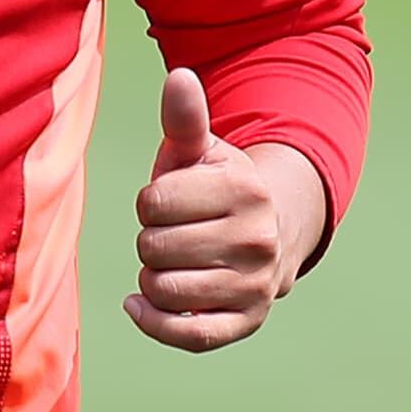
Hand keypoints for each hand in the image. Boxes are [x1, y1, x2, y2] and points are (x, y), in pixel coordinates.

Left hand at [121, 69, 323, 353]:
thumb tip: (178, 76)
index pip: (151, 203)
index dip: (150, 203)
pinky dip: (154, 321)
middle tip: (176, 233)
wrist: (270, 234)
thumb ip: (185, 119)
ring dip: (152, 277)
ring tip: (175, 261)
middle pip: (152, 248)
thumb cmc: (217, 189)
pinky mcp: (247, 322)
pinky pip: (187, 335)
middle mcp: (258, 240)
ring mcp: (255, 286)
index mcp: (246, 190)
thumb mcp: (203, 152)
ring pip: (162, 289)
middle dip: (151, 239)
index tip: (172, 202)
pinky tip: (140, 304)